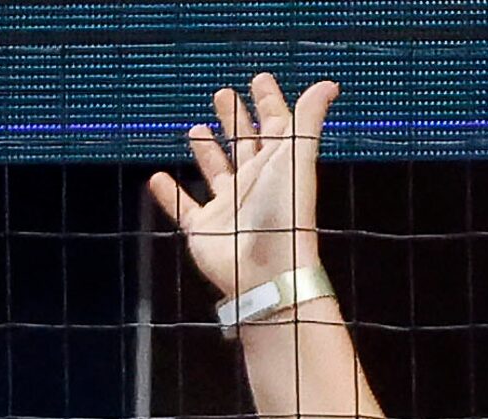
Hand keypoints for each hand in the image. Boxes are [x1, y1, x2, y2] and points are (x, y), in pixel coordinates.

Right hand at [149, 74, 338, 305]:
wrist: (267, 271)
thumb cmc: (285, 215)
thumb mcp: (296, 159)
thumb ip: (308, 121)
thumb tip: (330, 85)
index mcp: (278, 168)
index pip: (276, 128)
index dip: (269, 103)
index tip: (261, 79)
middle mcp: (255, 185)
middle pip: (245, 145)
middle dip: (236, 120)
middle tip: (224, 94)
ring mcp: (230, 208)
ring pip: (217, 173)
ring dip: (208, 152)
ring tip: (197, 129)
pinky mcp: (205, 230)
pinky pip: (184, 209)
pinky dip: (170, 196)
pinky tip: (157, 179)